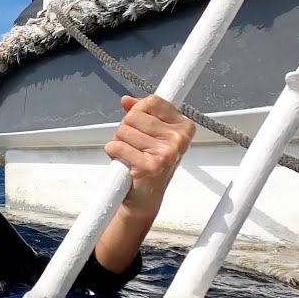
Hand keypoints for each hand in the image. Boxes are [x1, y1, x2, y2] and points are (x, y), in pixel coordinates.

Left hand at [104, 94, 195, 220]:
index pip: (152, 102)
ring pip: (123, 130)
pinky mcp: (150, 166)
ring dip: (120, 142)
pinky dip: (114, 152)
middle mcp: (179, 139)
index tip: (141, 125)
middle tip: (135, 146)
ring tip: (131, 155)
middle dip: (127, 129)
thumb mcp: (151, 134)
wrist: (146, 197)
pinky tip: (124, 162)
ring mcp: (167, 153)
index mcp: (184, 127)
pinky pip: (117, 146)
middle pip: (134, 116)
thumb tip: (126, 100)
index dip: (138, 111)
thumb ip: (141, 112)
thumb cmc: (150, 162)